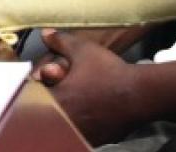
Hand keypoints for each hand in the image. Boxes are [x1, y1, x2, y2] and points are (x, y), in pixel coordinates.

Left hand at [32, 28, 148, 144]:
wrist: (142, 94)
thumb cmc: (112, 72)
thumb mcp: (83, 50)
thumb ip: (60, 41)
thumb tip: (45, 34)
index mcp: (58, 99)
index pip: (32, 97)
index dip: (35, 88)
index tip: (40, 82)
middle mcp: (66, 120)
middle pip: (44, 114)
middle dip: (45, 102)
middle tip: (50, 93)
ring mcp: (81, 132)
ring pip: (60, 126)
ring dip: (58, 115)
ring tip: (67, 104)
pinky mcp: (94, 140)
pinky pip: (76, 134)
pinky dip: (74, 125)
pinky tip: (82, 115)